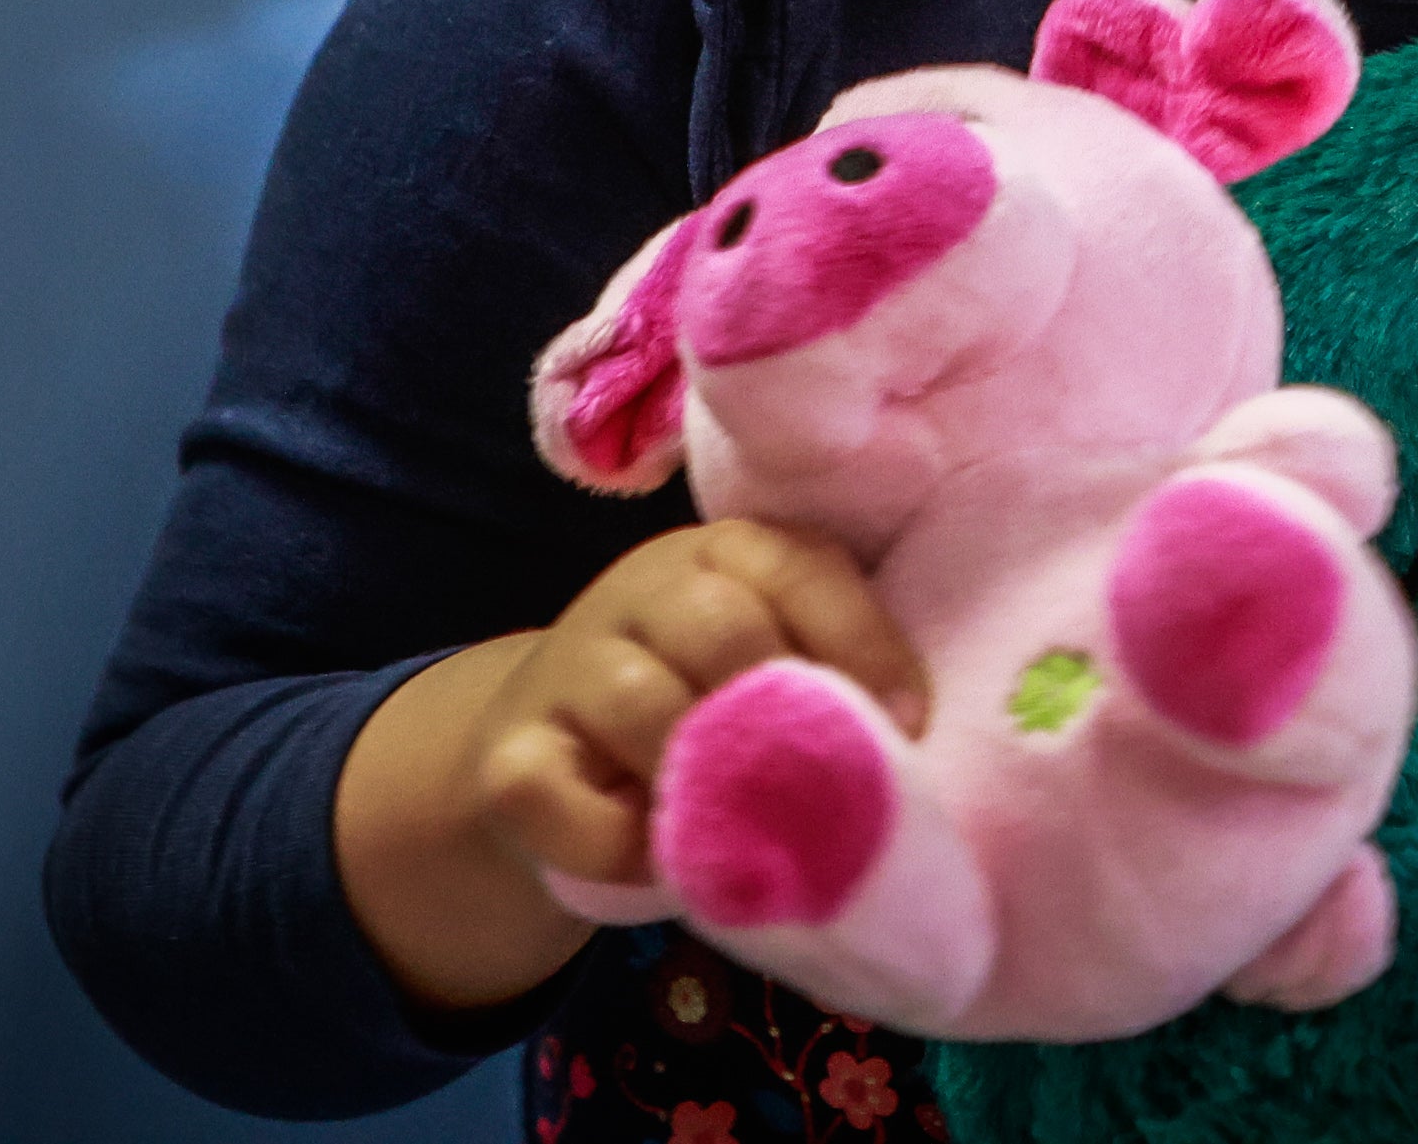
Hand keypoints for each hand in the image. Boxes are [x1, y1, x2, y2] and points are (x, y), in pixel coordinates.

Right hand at [334, 519, 927, 1010]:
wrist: (554, 756)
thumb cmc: (707, 712)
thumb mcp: (773, 673)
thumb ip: (828, 687)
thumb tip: (905, 750)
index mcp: (732, 554)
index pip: (802, 567)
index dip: (862, 642)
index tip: (908, 720)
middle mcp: (648, 588)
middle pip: (721, 627)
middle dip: (778, 712)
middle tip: (818, 788)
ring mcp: (570, 663)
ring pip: (641, 702)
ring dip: (700, 780)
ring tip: (743, 836)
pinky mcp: (508, 754)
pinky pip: (557, 794)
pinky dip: (616, 843)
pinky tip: (657, 863)